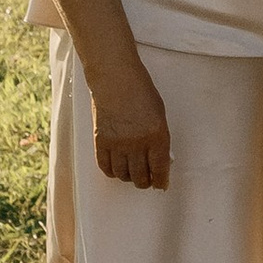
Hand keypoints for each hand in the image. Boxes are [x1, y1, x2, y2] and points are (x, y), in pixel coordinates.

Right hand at [91, 67, 170, 190]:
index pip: (160, 168)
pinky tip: (117, 167)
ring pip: (123, 175)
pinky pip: (106, 167)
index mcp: (157, 134)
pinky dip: (113, 171)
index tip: (161, 185)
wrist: (115, 78)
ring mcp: (117, 143)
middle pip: (140, 177)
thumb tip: (160, 160)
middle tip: (147, 180)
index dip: (161, 181)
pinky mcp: (100, 142)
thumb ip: (160, 138)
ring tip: (132, 172)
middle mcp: (137, 142)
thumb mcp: (159, 114)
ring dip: (129, 177)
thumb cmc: (140, 91)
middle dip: (145, 182)